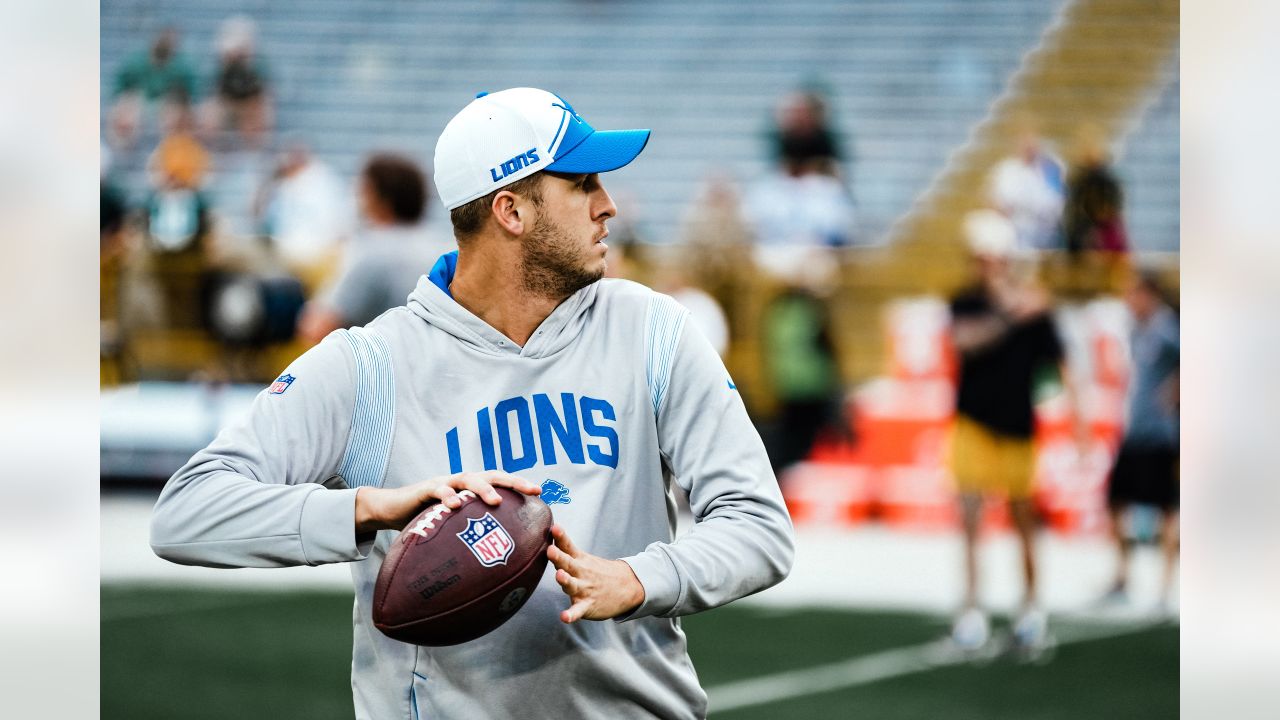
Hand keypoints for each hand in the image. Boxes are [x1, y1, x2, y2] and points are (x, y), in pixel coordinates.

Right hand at [354, 471, 540, 532]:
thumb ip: (470, 540)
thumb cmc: (427, 523)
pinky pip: (439, 489)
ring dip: (483, 488)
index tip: (542, 495)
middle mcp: (461, 483)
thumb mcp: (452, 530)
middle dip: (513, 481)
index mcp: (471, 491)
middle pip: (491, 476)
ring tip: (495, 501)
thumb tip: (494, 568)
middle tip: (532, 489)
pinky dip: (447, 495)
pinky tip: (455, 504)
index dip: (520, 487)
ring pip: (468, 479)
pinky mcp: (425, 488)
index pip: (500, 484)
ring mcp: (445, 482)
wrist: (392, 509)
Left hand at [547, 524, 644, 622]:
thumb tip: (550, 530)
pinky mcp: (587, 606)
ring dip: (566, 581)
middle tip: (551, 550)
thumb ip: (565, 548)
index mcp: (579, 560)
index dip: (561, 537)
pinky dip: (571, 615)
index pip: (568, 546)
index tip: (555, 528)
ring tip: (559, 576)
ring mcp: (585, 589)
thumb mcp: (583, 558)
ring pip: (572, 585)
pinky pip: (578, 611)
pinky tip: (565, 617)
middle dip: (559, 557)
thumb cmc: (597, 572)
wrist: (627, 587)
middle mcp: (581, 573)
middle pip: (568, 564)